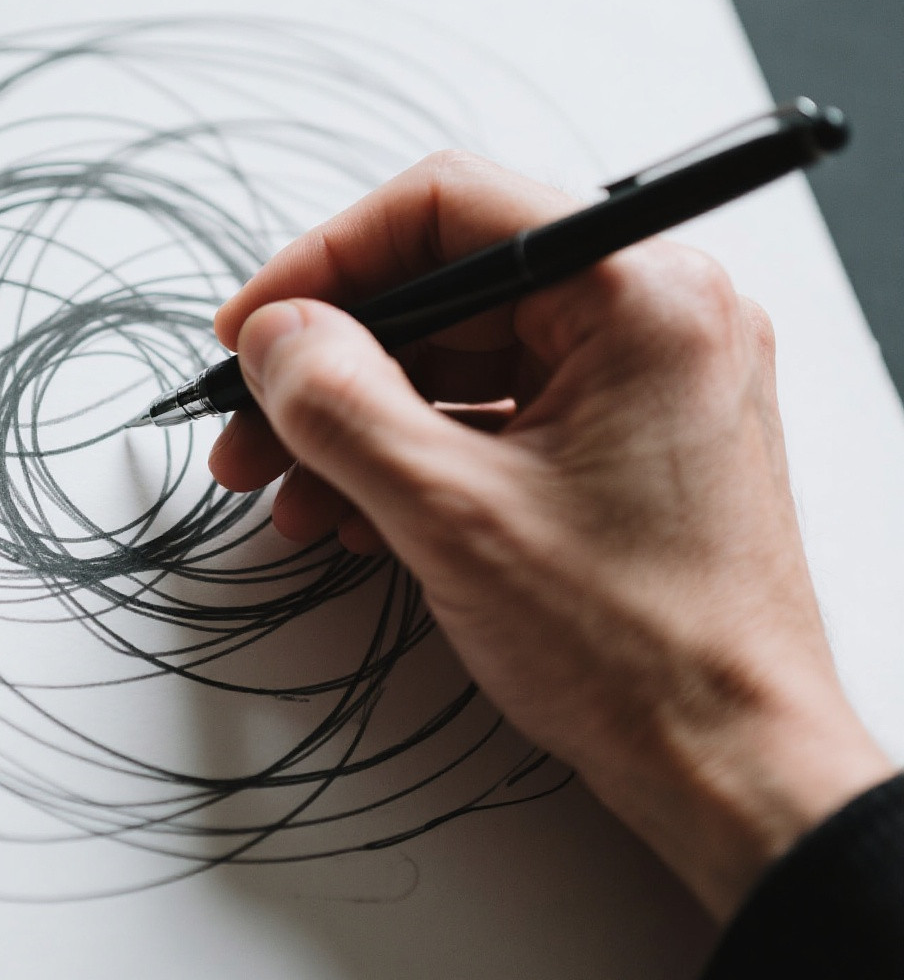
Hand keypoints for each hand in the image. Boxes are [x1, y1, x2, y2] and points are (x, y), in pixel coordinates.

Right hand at [208, 151, 894, 920]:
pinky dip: (414, 455)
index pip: (449, 208)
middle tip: (250, 428)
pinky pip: (492, 414)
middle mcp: (654, 313)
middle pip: (446, 289)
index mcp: (643, 293)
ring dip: (360, 422)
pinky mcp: (622, 436)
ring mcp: (641, 377)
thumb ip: (341, 405)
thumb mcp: (451, 515)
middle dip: (331, 365)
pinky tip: (358, 514)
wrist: (730, 771)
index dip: (325, 260)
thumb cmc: (636, 651)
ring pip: (458, 360)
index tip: (252, 327)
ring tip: (291, 497)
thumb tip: (273, 335)